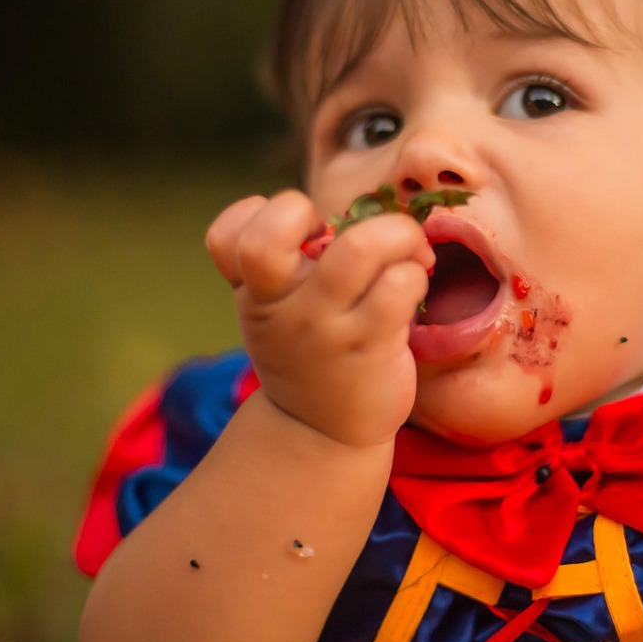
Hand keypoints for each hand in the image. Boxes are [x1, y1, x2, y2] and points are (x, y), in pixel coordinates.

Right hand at [205, 190, 434, 447]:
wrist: (321, 433)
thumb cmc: (308, 351)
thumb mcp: (276, 311)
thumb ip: (290, 263)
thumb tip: (355, 212)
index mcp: (254, 291)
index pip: (226, 235)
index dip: (260, 213)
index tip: (301, 229)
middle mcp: (281, 307)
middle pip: (271, 236)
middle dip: (309, 209)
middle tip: (345, 230)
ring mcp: (324, 328)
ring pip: (361, 248)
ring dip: (397, 235)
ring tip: (409, 253)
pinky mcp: (370, 345)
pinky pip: (400, 284)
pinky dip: (416, 273)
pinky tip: (413, 287)